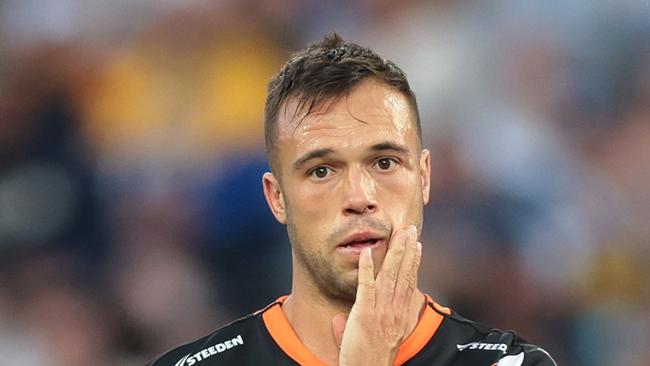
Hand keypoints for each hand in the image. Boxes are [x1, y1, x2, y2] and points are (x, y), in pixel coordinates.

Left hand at [334, 225, 421, 365]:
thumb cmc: (367, 360)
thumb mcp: (372, 340)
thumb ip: (358, 325)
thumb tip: (340, 319)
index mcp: (399, 316)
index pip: (409, 283)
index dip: (414, 262)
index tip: (418, 246)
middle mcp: (394, 310)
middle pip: (403, 273)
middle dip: (408, 249)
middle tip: (411, 229)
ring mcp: (380, 311)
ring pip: (390, 275)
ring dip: (395, 252)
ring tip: (399, 233)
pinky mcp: (364, 313)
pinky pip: (366, 286)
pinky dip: (367, 268)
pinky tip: (367, 252)